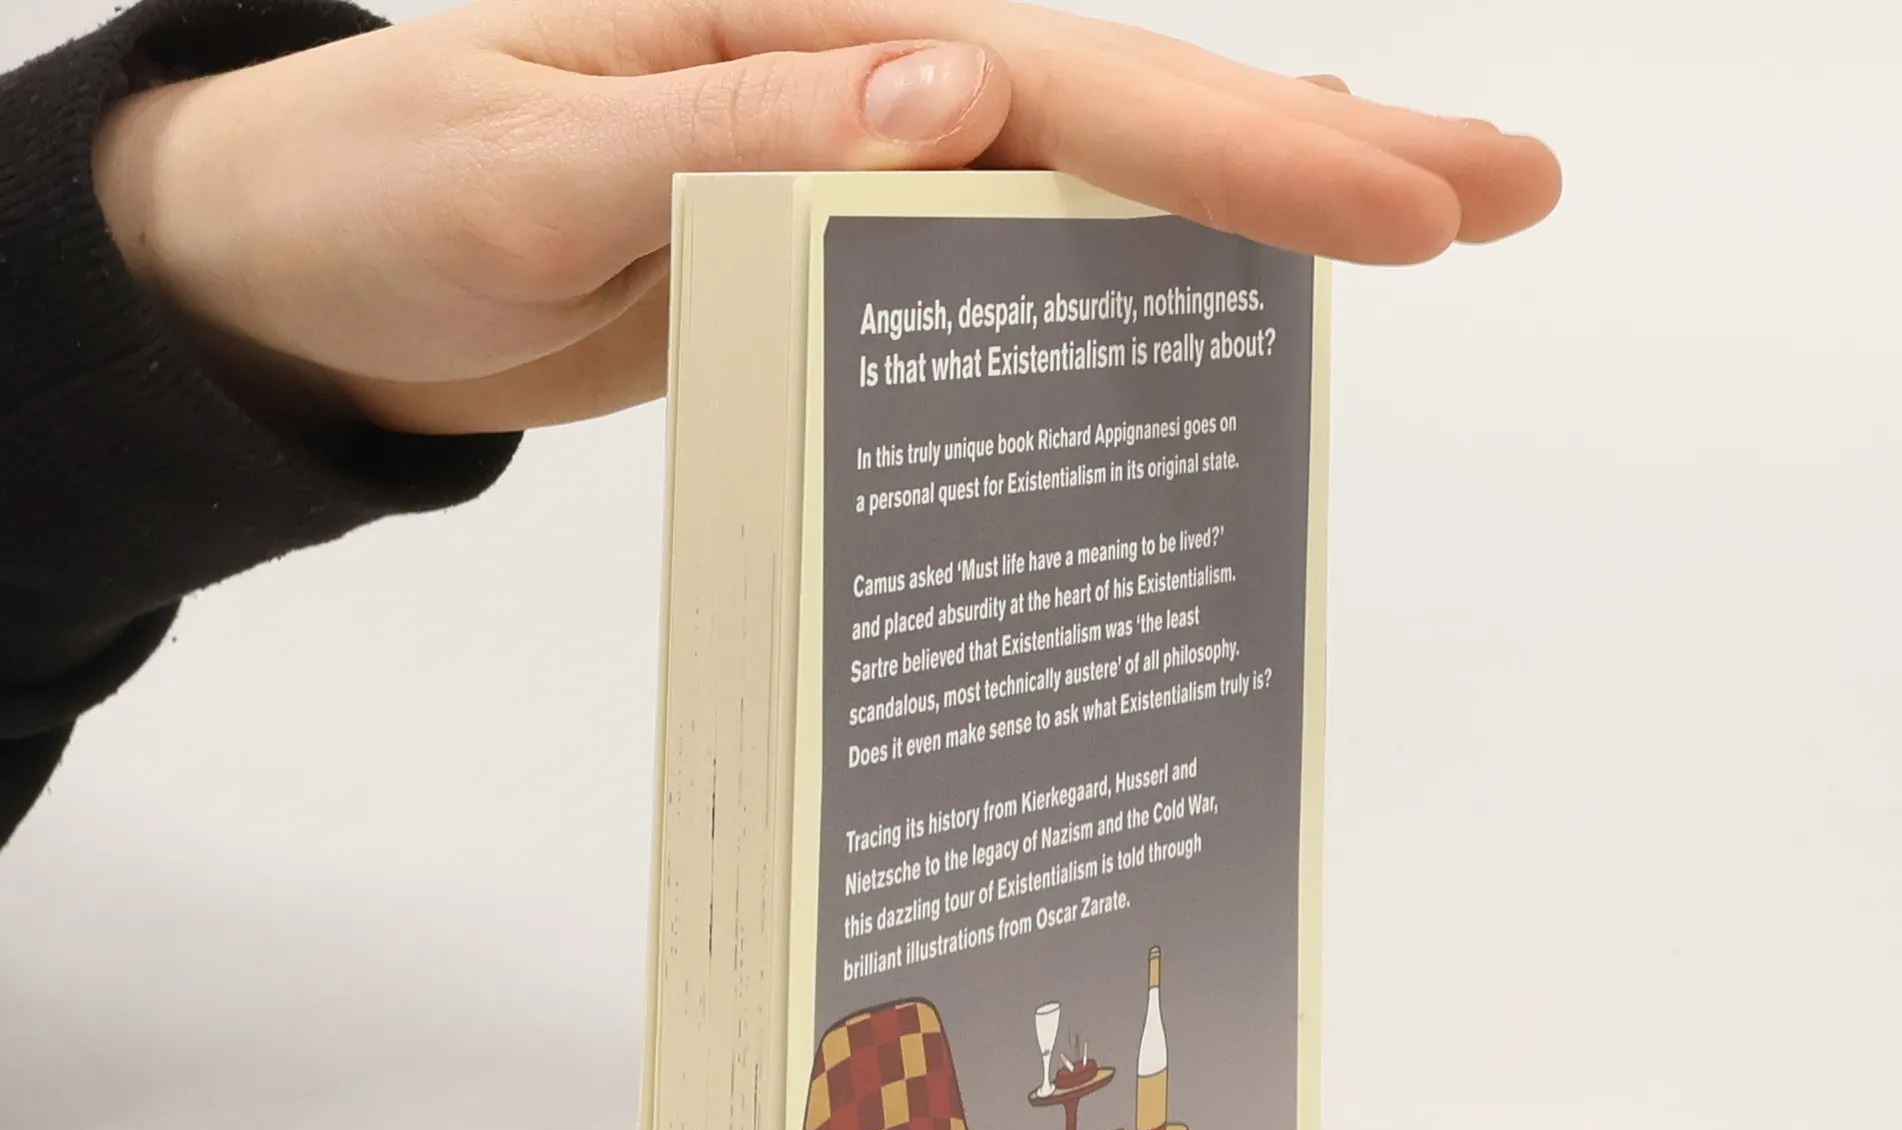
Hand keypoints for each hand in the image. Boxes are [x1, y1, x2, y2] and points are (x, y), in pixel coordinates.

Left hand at [93, 0, 1560, 434]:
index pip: (1052, 78)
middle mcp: (858, 78)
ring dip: (1261, 203)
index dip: (1227, 142)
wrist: (333, 272)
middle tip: (1509, 186)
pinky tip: (1222, 271)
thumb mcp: (531, 166)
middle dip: (1319, 150)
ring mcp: (864, 166)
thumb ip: (731, 131)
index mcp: (798, 26)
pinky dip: (1133, 262)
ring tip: (1437, 223)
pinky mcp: (846, 250)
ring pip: (1095, 177)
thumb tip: (953, 99)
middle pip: (1123, 106)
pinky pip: (1016, 255)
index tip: (1387, 203)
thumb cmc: (395, 197)